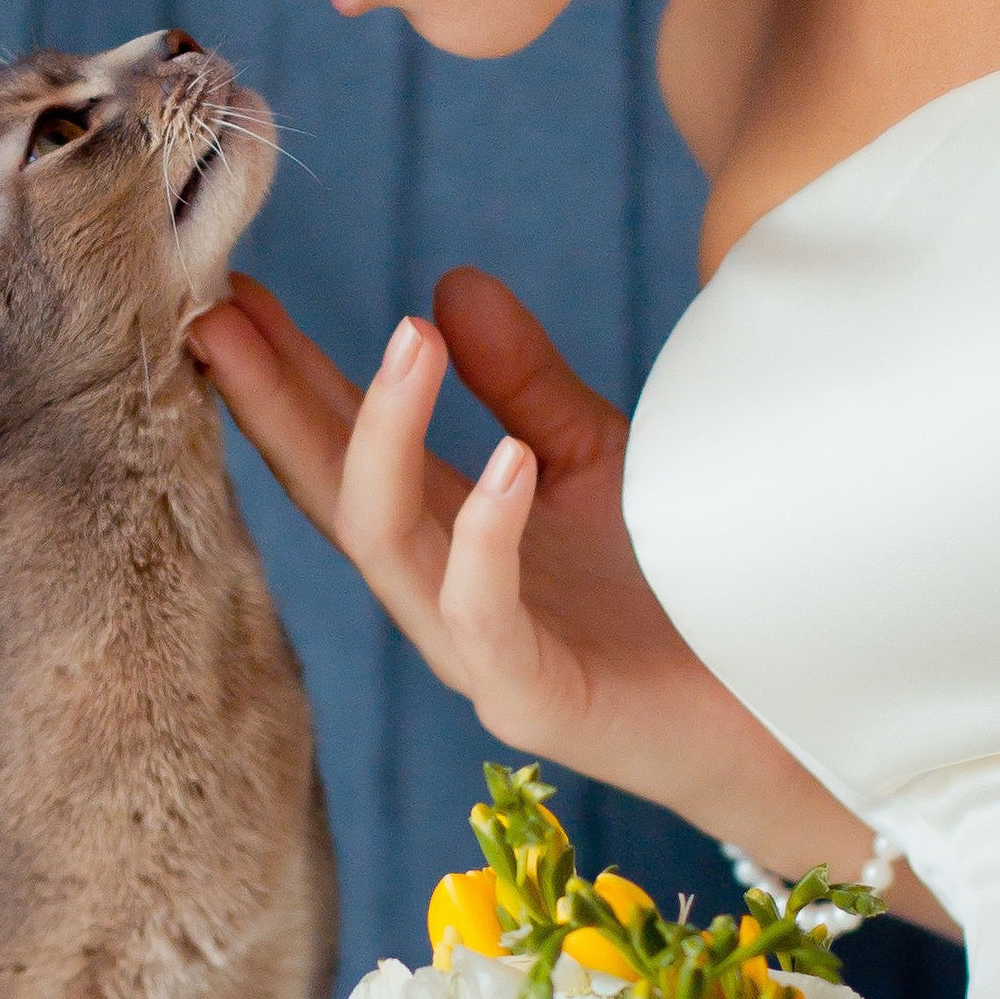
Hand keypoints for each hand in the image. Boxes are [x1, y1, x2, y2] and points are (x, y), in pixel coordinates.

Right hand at [189, 266, 866, 863]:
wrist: (775, 713)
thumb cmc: (678, 590)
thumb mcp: (590, 458)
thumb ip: (522, 383)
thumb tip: (448, 285)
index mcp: (446, 537)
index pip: (341, 447)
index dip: (284, 373)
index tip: (232, 293)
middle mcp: (440, 597)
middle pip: (329, 492)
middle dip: (272, 404)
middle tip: (224, 316)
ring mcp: (478, 655)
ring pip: (386, 546)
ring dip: (380, 440)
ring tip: (405, 340)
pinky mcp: (535, 700)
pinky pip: (487, 615)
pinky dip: (487, 535)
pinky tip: (506, 459)